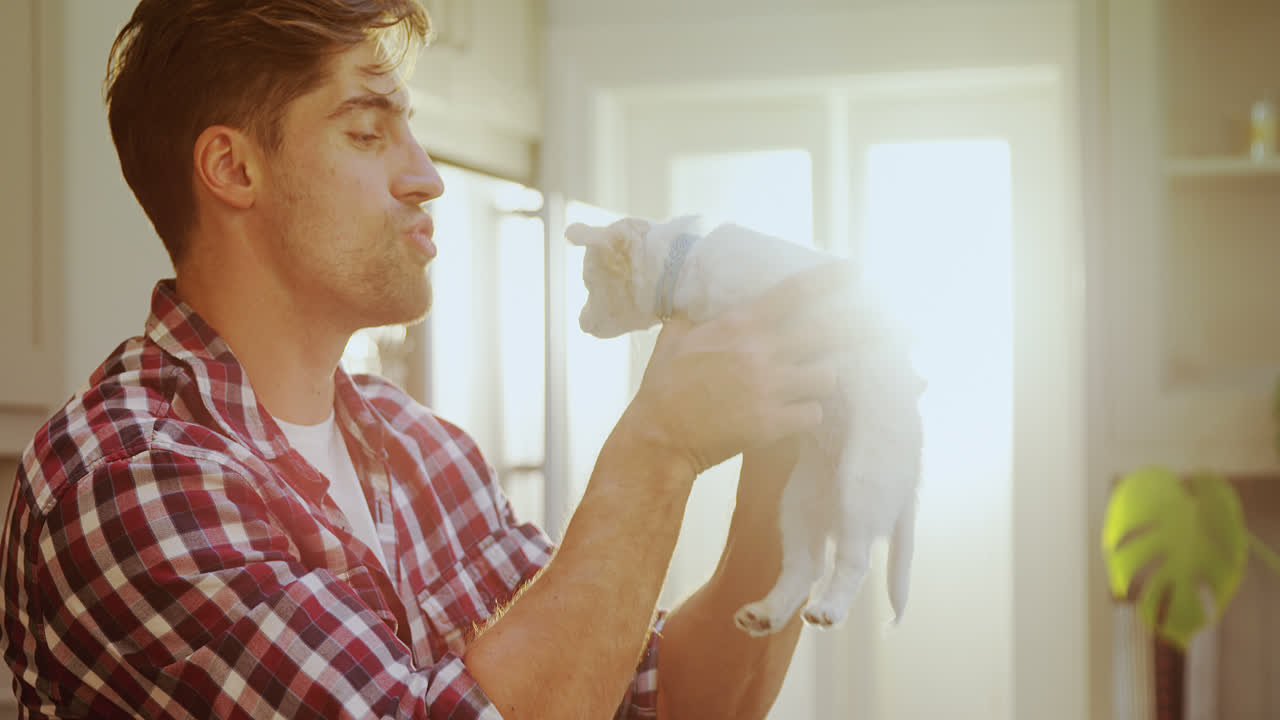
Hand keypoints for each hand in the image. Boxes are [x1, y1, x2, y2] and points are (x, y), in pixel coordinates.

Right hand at [619, 261, 854, 477]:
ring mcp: (769, 389)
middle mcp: (760, 352)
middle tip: (891, 326)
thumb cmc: (663, 388)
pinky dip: (809, 414)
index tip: (856, 270)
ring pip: (827, 376)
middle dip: (864, 328)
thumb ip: (696, 315)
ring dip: (824, 378)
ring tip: (815, 381)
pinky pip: (814, 413)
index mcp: (738, 325)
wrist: (659, 438)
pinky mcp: (772, 423)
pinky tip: (797, 415)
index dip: (830, 279)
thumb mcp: (675, 338)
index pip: (793, 293)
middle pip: (830, 333)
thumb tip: (700, 297)